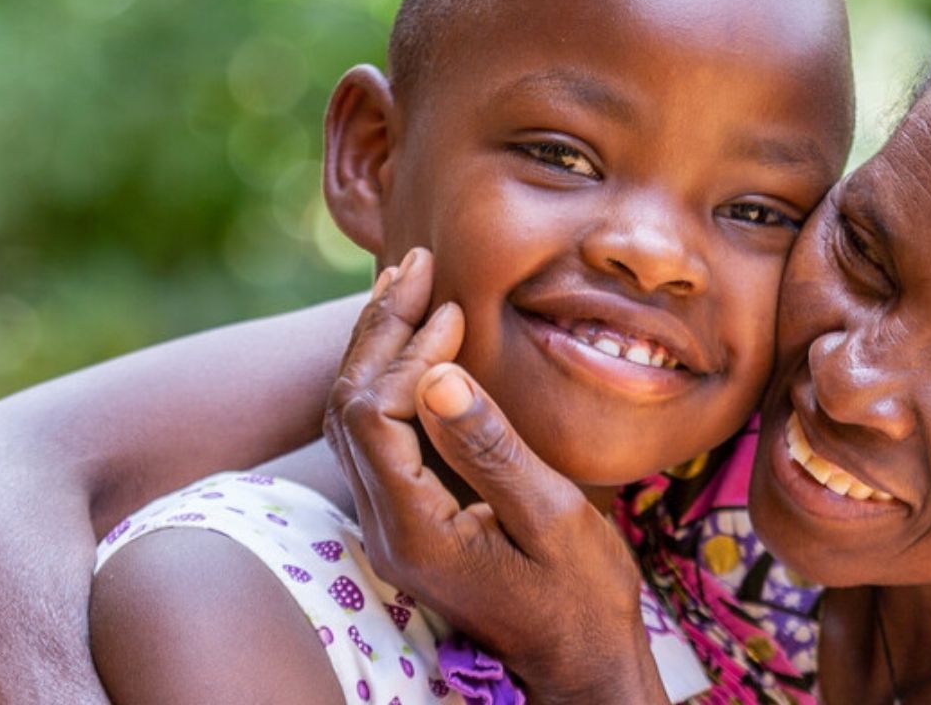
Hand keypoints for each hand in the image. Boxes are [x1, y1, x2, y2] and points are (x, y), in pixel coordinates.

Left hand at [323, 249, 668, 704]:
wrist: (580, 666)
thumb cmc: (582, 600)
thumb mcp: (554, 520)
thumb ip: (492, 449)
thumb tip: (438, 375)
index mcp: (414, 531)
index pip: (377, 417)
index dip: (408, 353)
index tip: (455, 312)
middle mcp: (385, 528)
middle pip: (348, 409)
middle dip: (380, 330)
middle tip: (416, 265)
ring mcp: (389, 525)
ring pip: (351, 419)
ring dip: (377, 347)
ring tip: (405, 284)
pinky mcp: (406, 517)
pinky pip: (374, 434)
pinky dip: (388, 376)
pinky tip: (412, 340)